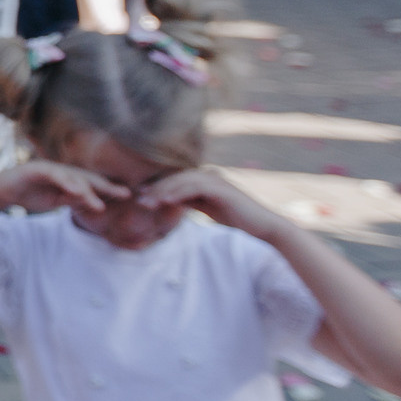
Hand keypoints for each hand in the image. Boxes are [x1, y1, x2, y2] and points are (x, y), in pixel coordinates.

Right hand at [0, 160, 127, 217]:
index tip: (128, 198)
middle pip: (88, 178)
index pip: (92, 185)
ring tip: (100, 203)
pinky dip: (66, 183)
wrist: (0, 191)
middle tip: (126, 194)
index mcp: (68, 179)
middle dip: (108, 187)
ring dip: (88, 190)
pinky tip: (77, 191)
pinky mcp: (37, 169)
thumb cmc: (28, 195)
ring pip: (73, 178)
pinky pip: (55, 176)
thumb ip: (71, 200)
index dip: (109, 190)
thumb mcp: (54, 202)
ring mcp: (50, 168)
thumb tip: (91, 202)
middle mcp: (62, 170)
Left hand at [135, 167, 270, 232]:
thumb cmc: (237, 218)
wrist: (262, 225)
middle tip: (138, 199)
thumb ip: (192, 202)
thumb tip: (172, 202)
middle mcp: (209, 175)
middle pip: (176, 178)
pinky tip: (165, 201)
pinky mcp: (220, 188)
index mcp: (206, 179)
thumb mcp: (208, 209)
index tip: (141, 196)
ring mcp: (215, 179)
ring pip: (182, 181)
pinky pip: (194, 188)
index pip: (177, 180)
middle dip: (156, 189)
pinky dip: (178, 194)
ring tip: (146, 202)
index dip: (158, 187)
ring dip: (162, 191)